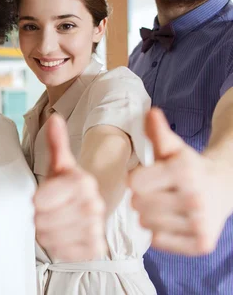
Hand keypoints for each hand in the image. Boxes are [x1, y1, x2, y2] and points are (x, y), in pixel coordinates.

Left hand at [34, 114, 105, 260]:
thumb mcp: (59, 164)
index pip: (41, 200)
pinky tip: (62, 235)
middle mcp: (94, 204)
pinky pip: (63, 251)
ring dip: (46, 232)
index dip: (35, 201)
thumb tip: (55, 118)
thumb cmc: (65, 186)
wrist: (83, 209)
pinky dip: (57, 246)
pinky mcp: (96, 248)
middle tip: (46, 213)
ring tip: (53, 223)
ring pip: (51, 237)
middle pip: (44, 219)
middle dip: (39, 217)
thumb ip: (56, 142)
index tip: (41, 198)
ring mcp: (97, 227)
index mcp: (83, 182)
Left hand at [129, 108, 230, 254]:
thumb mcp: (172, 147)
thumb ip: (158, 131)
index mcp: (184, 172)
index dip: (137, 179)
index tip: (149, 176)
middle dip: (142, 197)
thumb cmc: (187, 166)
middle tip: (158, 192)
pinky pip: (158, 241)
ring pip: (146, 223)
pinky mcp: (201, 244)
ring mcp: (200, 223)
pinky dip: (160, 233)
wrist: (221, 187)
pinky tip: (172, 220)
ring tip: (165, 205)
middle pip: (138, 204)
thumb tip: (150, 112)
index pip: (134, 183)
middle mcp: (195, 198)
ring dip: (150, 215)